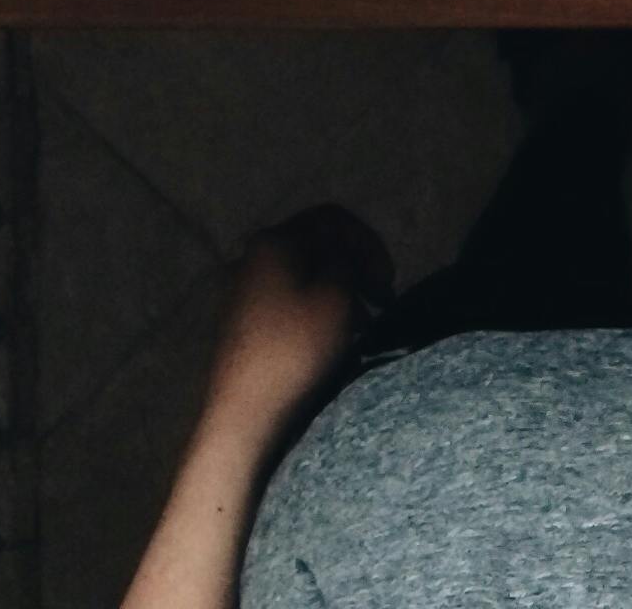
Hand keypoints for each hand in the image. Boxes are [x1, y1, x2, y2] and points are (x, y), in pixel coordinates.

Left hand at [199, 205, 393, 450]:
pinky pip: (289, 298)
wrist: (243, 413)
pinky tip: (335, 334)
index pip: (333, 220)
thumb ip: (348, 261)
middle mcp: (253, 255)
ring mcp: (244, 288)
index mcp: (274, 240)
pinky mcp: (244, 320)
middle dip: (355, 266)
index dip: (369, 242)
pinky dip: (317, 306)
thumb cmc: (294, 349)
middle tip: (382, 297)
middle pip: (317, 244)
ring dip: (340, 288)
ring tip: (364, 321)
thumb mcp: (337, 297)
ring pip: (304, 273)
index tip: (388, 279)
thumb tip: (345, 257)